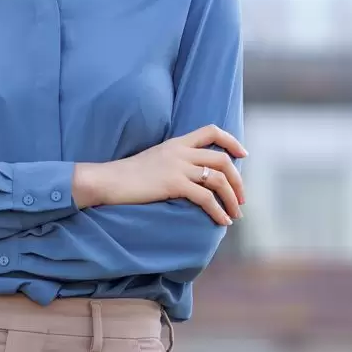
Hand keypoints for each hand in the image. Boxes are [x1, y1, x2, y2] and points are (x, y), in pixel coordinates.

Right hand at [76, 125, 246, 225]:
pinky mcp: (173, 183)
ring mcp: (178, 166)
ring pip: (218, 178)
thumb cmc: (129, 175)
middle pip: (223, 159)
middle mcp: (181, 151)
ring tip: (235, 214)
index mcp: (178, 142)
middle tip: (241, 198)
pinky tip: (222, 221)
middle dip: (238, 180)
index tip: (243, 154)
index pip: (212, 130)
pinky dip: (218, 211)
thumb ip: (176, 160)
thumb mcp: (156, 158)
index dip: (232, 141)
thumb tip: (194, 175)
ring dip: (232, 198)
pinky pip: (205, 197)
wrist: (108, 180)